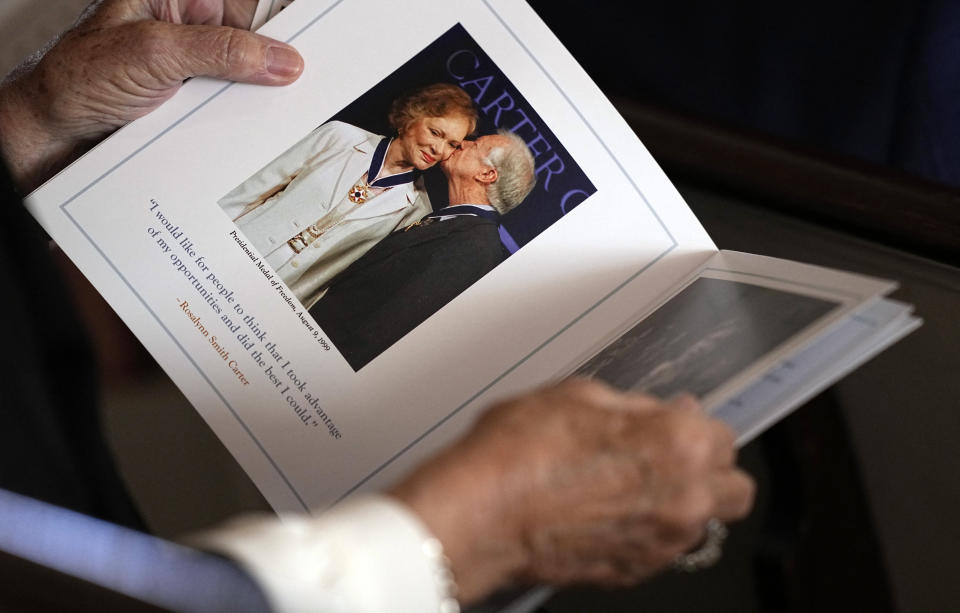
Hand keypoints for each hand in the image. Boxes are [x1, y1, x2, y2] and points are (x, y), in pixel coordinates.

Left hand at [0, 0, 303, 190]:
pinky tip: (237, 129)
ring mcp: (186, 65)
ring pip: (242, 76)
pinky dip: (237, 121)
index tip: (309, 38)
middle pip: (248, 37)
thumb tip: (280, 59)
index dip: (276, 20)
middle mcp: (181, 25)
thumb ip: (221, 51)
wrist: (48, 135)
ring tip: (248, 110)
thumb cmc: (75, 78)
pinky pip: (228, 107)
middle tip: (290, 81)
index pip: (241, 2)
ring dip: (251, 97)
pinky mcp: (188, 100)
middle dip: (268, 62)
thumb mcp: (155, 53)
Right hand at [391, 379, 754, 603]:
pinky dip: (648, 533)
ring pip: (703, 524)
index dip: (695, 427)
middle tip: (672, 459)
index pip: (725, 436)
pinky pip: (663, 551)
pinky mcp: (634, 573)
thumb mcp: (578, 395)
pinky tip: (608, 513)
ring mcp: (662, 543)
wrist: (479, 516)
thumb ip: (636, 406)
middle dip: (711, 472)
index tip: (675, 425)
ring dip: (681, 505)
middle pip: (736, 490)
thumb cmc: (518, 455)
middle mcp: (684, 498)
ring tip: (630, 487)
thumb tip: (659, 411)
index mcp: (679, 443)